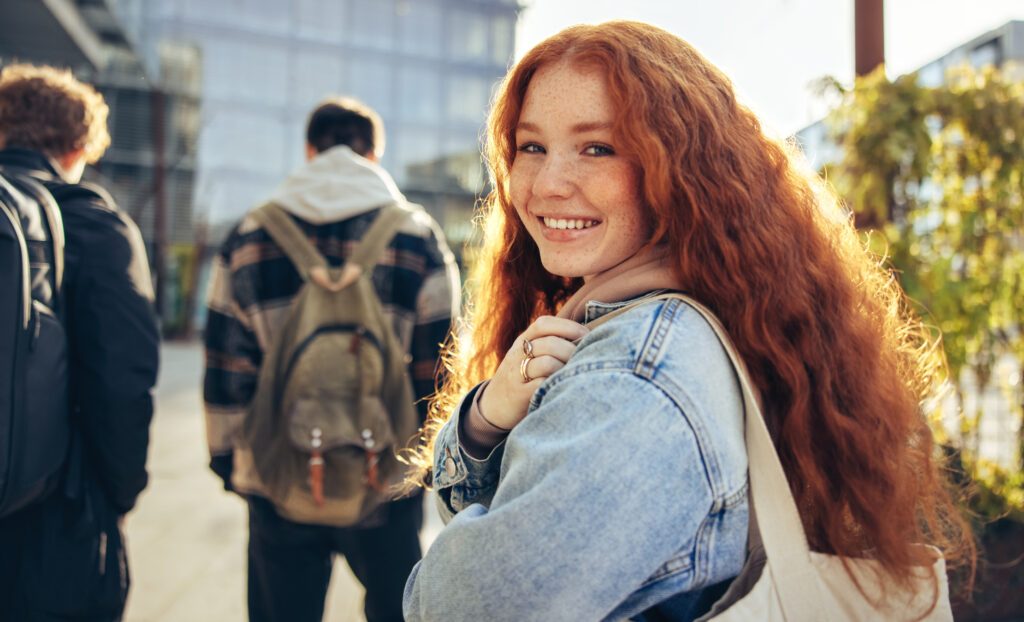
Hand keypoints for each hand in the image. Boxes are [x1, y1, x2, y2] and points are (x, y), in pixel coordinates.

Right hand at [478, 316, 588, 430]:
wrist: (493, 406)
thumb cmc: (521, 377)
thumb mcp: (528, 355)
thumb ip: (550, 343)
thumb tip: (587, 336)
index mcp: (522, 341)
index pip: (544, 324)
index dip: (568, 326)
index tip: (587, 335)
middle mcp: (517, 354)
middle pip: (550, 344)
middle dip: (572, 351)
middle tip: (586, 360)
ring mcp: (517, 374)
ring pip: (548, 363)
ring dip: (566, 368)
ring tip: (575, 374)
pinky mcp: (519, 394)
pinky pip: (542, 384)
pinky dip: (556, 384)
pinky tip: (563, 387)